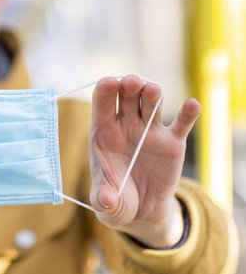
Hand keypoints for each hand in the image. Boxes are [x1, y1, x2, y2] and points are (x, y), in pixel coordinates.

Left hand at [89, 75, 200, 247]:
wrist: (141, 211)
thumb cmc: (116, 199)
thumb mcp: (106, 203)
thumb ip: (105, 198)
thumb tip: (107, 199)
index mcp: (104, 132)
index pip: (102, 103)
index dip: (105, 91)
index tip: (109, 83)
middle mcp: (126, 125)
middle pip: (127, 96)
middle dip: (130, 85)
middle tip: (132, 83)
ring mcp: (149, 131)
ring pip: (151, 103)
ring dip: (152, 93)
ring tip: (152, 90)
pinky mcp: (172, 142)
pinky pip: (181, 124)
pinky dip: (188, 113)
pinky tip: (192, 105)